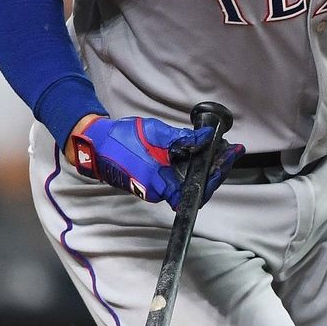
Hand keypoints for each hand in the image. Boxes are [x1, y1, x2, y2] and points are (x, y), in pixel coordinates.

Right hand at [68, 115, 243, 209]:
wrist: (95, 145)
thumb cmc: (122, 139)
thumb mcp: (156, 134)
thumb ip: (183, 138)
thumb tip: (207, 137)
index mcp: (160, 183)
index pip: (195, 191)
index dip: (215, 176)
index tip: (229, 157)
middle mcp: (158, 191)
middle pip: (195, 187)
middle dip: (216, 168)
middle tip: (231, 150)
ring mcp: (155, 188)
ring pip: (187, 181)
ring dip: (205, 166)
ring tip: (221, 148)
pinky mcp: (152, 182)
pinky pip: (177, 177)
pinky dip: (192, 165)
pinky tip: (200, 150)